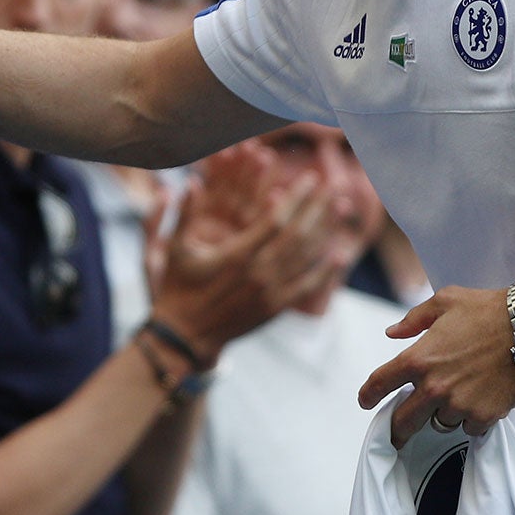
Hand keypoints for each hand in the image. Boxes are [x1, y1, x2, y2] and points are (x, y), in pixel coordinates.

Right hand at [151, 170, 341, 357]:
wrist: (185, 336)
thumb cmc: (176, 288)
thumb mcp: (173, 248)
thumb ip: (185, 214)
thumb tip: (190, 181)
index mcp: (237, 255)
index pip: (276, 219)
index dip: (296, 197)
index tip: (310, 179)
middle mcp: (259, 273)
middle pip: (299, 234)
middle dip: (318, 207)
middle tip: (334, 186)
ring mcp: (270, 292)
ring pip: (306, 258)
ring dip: (326, 231)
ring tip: (340, 209)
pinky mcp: (275, 308)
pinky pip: (306, 287)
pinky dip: (325, 271)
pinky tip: (338, 255)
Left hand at [359, 286, 514, 445]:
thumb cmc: (487, 310)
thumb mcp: (444, 301)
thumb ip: (413, 320)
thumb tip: (392, 333)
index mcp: (419, 359)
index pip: (381, 383)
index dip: (368, 395)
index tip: (365, 402)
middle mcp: (434, 387)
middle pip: (405, 421)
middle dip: (397, 430)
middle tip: (397, 434)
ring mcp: (460, 405)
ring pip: (440, 423)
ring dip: (442, 415)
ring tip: (455, 400)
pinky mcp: (485, 416)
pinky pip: (469, 428)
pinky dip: (471, 420)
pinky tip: (479, 403)